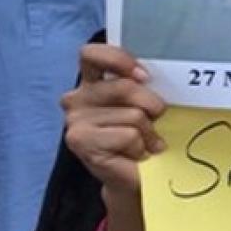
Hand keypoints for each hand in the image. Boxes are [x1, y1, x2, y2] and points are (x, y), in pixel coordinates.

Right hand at [61, 43, 167, 194]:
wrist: (135, 177)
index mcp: (92, 82)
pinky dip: (141, 147)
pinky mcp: (80, 142)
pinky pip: (128, 136)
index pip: (92, 54)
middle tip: (154, 122)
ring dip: (148, 132)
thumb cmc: (143, 136)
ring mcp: (75, 120)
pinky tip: (134, 155)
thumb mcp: (145, 104)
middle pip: (125, 86)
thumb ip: (143, 86)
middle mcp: (77, 98)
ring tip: (144, 144)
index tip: (144, 76)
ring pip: (133, 115)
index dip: (118, 59)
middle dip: (151, 105)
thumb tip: (155, 79)